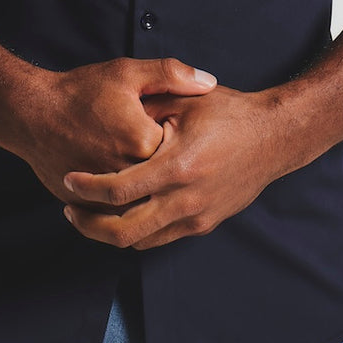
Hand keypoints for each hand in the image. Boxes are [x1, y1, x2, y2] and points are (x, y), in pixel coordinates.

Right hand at [0, 56, 216, 206]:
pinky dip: (125, 203)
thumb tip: (208, 82)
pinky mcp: (86, 206)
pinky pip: (115, 214)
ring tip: (148, 172)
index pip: (181, 149)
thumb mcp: (128, 72)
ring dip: (150, 193)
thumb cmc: (80, 91)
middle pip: (164, 179)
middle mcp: (126, 173)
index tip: (181, 128)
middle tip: (160, 150)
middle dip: (169, 168)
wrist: (31, 112)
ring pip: (142, 204)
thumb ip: (171, 75)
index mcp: (143, 141)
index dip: (183, 138)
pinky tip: (130, 188)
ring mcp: (105, 194)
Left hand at [61, 85, 282, 248]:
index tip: (69, 179)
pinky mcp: (204, 224)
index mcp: (176, 167)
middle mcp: (185, 200)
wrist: (273, 137)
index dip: (87, 188)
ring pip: (141, 242)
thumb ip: (147, 106)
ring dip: (111, 232)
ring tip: (92, 212)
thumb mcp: (185, 100)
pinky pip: (161, 238)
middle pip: (123, 232)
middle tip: (71, 209)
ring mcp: (196, 217)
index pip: (119, 191)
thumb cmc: (229, 113)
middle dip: (89, 225)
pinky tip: (126, 212)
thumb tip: (111, 115)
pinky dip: (138, 231)